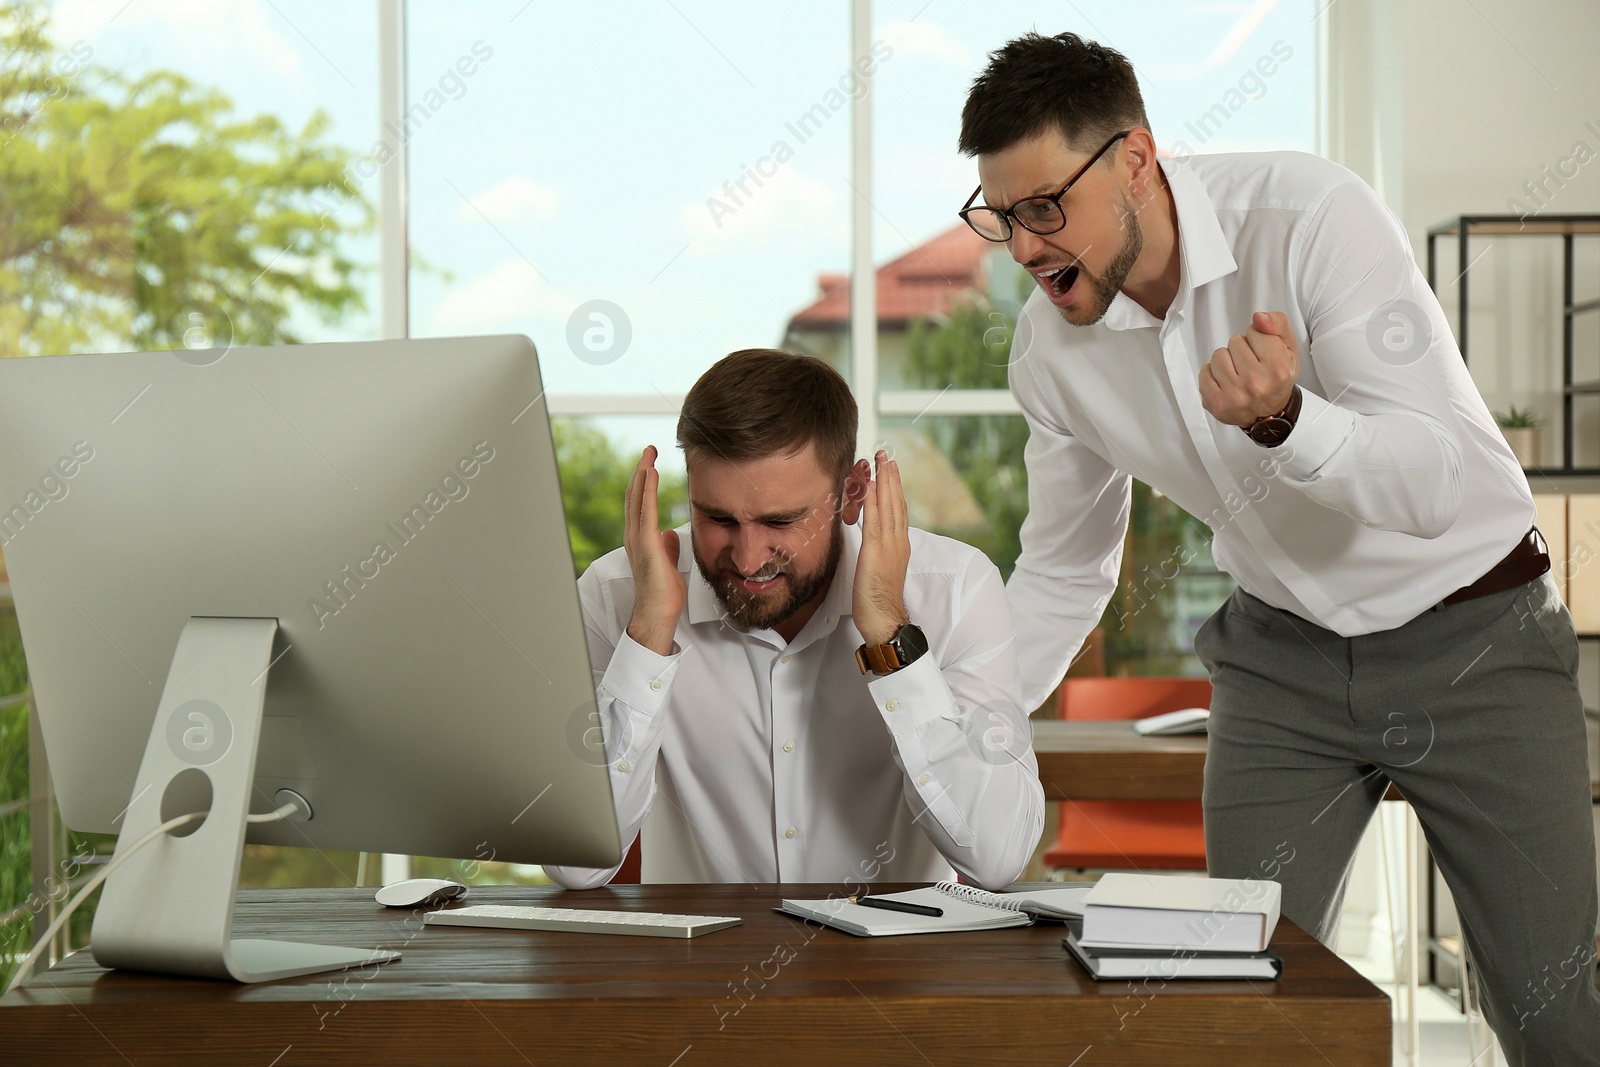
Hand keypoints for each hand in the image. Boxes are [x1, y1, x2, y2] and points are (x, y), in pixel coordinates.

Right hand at [623, 446, 685, 655]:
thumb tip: (670, 534)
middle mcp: (634, 537)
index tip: (650, 463)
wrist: (658, 614)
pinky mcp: (646, 545)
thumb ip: (667, 547)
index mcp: (640, 540)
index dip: (643, 482)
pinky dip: (647, 490)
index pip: (639, 504)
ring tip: (648, 454)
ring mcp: (638, 540)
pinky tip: (651, 473)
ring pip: (637, 499)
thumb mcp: (669, 563)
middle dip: (641, 471)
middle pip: (634, 496)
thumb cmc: (664, 594)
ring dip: (642, 474)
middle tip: (649, 449)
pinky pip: (646, 512)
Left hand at [852, 450, 910, 646]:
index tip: (890, 469)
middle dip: (891, 477)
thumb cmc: (878, 600)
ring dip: (884, 481)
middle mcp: (898, 542)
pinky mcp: (876, 552)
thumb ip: (878, 551)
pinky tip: (872, 485)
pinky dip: (874, 501)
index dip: (894, 488)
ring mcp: (889, 546)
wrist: (884, 619)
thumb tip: (871, 539)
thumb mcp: (879, 569)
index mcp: (899, 545)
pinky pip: (875, 520)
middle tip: (886, 454)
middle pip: (896, 502)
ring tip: (882, 460)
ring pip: (888, 506)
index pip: (898, 510)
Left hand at [1199, 311, 1299, 426]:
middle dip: (1242, 349)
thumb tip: (1258, 317)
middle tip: (1251, 364)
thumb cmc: (1277, 378)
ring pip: (1218, 355)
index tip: (1263, 352)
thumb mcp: (1288, 348)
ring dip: (1226, 360)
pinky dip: (1213, 374)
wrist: (1268, 414)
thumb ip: (1278, 324)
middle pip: (1235, 341)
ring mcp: (1234, 395)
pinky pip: (1204, 371)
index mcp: (1277, 368)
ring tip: (1238, 372)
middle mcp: (1255, 383)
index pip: (1254, 330)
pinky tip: (1226, 382)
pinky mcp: (1215, 402)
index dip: (1258, 338)